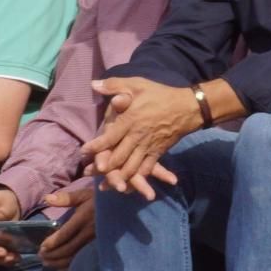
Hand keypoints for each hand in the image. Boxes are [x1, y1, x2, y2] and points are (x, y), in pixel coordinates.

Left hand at [38, 185, 93, 270]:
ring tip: (47, 263)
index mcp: (83, 218)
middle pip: (68, 248)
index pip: (65, 234)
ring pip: (75, 256)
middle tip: (41, 257)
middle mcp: (89, 232)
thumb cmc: (99, 200)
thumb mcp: (83, 195)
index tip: (42, 247)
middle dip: (53, 254)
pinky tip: (61, 268)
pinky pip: (83, 259)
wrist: (120, 208)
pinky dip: (71, 266)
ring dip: (59, 262)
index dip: (52, 242)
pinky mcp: (98, 247)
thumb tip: (47, 198)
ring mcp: (95, 241)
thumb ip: (65, 198)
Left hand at [80, 77, 189, 199]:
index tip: (83, 151)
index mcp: (131, 120)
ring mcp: (148, 147)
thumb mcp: (137, 84)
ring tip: (105, 185)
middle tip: (89, 173)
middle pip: (118, 157)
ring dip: (117, 177)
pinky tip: (128, 186)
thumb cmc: (160, 94)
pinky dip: (136, 179)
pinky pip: (146, 170)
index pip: (109, 137)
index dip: (96, 146)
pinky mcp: (158, 153)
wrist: (187, 108)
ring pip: (131, 167)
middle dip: (103, 167)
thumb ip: (114, 85)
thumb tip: (93, 84)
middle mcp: (138, 137)